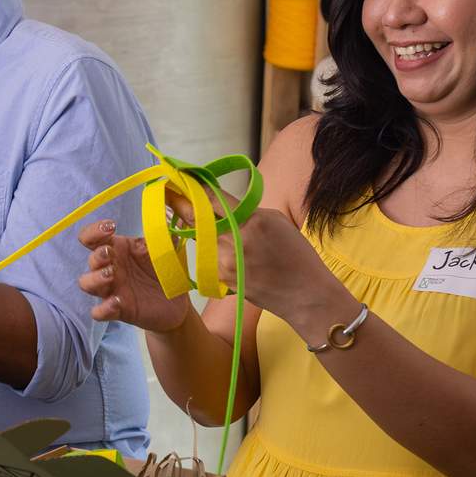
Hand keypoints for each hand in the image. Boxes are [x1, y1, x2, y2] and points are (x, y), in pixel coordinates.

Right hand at [78, 220, 189, 330]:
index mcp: (118, 249)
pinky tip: (117, 302)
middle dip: (97, 256)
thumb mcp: (166, 250)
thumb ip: (162, 235)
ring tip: (111, 275)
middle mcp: (110, 268)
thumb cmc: (165, 271)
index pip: (93, 237)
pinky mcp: (117, 310)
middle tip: (109, 254)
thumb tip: (164, 216)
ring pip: (87, 283)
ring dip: (95, 278)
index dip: (94, 231)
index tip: (110, 226)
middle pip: (90, 260)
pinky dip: (103, 308)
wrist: (177, 302)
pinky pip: (99, 312)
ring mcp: (112, 290)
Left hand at [146, 185, 346, 324]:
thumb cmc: (297, 255)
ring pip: (201, 238)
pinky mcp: (221, 279)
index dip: (193, 189)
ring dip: (201, 230)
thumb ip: (244, 210)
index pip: (212, 199)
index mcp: (250, 222)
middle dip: (182, 206)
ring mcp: (224, 263)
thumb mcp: (275, 221)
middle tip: (169, 194)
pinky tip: (234, 255)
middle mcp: (233, 242)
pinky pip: (209, 258)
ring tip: (215, 228)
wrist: (306, 296)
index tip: (178, 180)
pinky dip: (214, 251)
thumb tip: (218, 204)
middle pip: (196, 219)